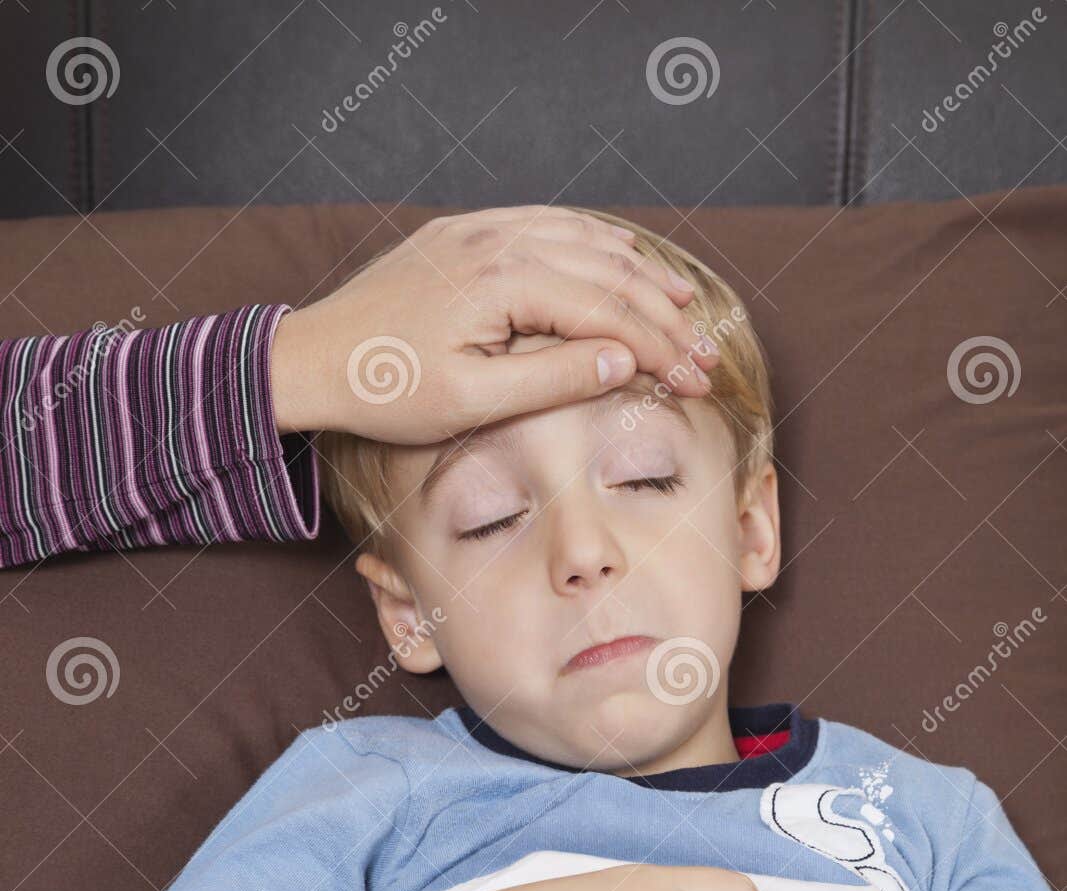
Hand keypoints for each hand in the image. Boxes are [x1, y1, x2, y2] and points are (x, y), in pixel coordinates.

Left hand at [269, 205, 717, 440]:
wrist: (314, 360)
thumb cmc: (386, 391)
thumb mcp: (473, 402)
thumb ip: (552, 379)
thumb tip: (622, 362)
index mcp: (503, 282)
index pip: (607, 312)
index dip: (661, 349)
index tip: (698, 380)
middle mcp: (497, 241)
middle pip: (606, 272)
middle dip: (663, 317)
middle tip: (704, 356)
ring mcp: (481, 231)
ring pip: (582, 241)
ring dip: (638, 274)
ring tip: (681, 305)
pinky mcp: (465, 235)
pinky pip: (546, 226)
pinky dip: (592, 245)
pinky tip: (617, 262)